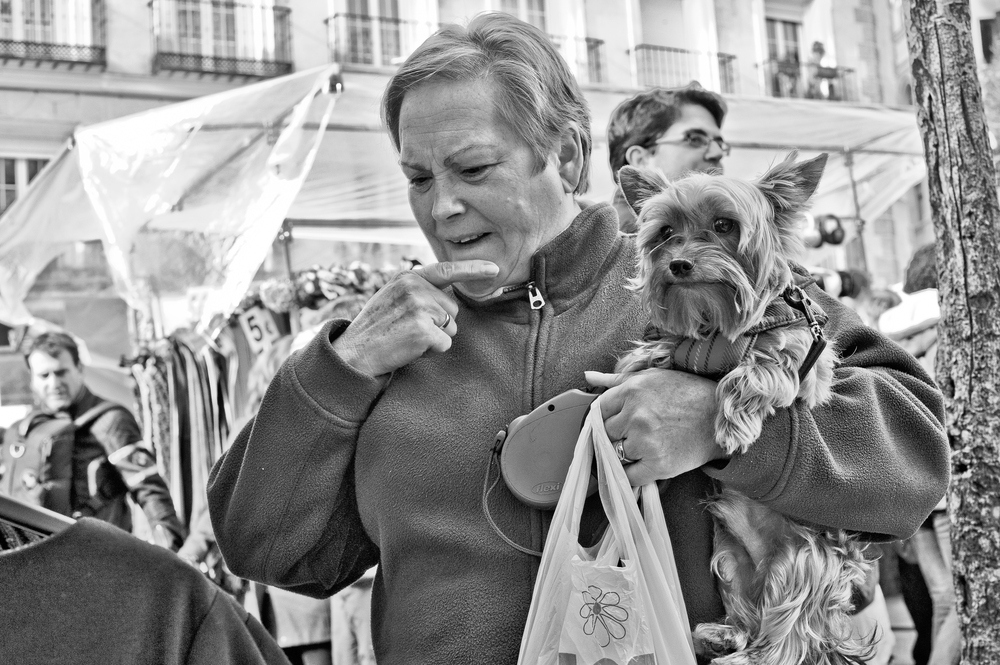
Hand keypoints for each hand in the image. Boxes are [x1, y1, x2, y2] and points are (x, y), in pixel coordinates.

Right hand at [333, 260, 498, 376]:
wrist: (354, 352)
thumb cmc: (377, 327)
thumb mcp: (393, 296)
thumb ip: (419, 290)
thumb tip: (448, 295)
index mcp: (408, 277)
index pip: (447, 270)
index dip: (473, 269)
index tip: (495, 268)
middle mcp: (415, 287)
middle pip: (452, 308)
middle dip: (438, 323)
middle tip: (409, 329)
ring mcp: (419, 308)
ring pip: (451, 327)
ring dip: (435, 337)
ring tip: (407, 337)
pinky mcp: (424, 330)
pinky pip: (445, 344)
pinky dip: (432, 351)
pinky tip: (410, 348)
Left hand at [585, 368, 726, 485]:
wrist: (721, 417)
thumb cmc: (687, 393)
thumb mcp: (652, 377)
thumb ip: (616, 380)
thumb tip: (588, 376)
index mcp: (632, 391)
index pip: (598, 410)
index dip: (604, 419)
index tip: (612, 423)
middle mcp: (636, 415)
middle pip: (605, 434)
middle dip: (615, 436)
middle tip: (632, 435)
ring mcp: (646, 441)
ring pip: (615, 455)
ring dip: (625, 454)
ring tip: (643, 447)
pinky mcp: (658, 464)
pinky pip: (629, 477)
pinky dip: (632, 475)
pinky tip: (643, 465)